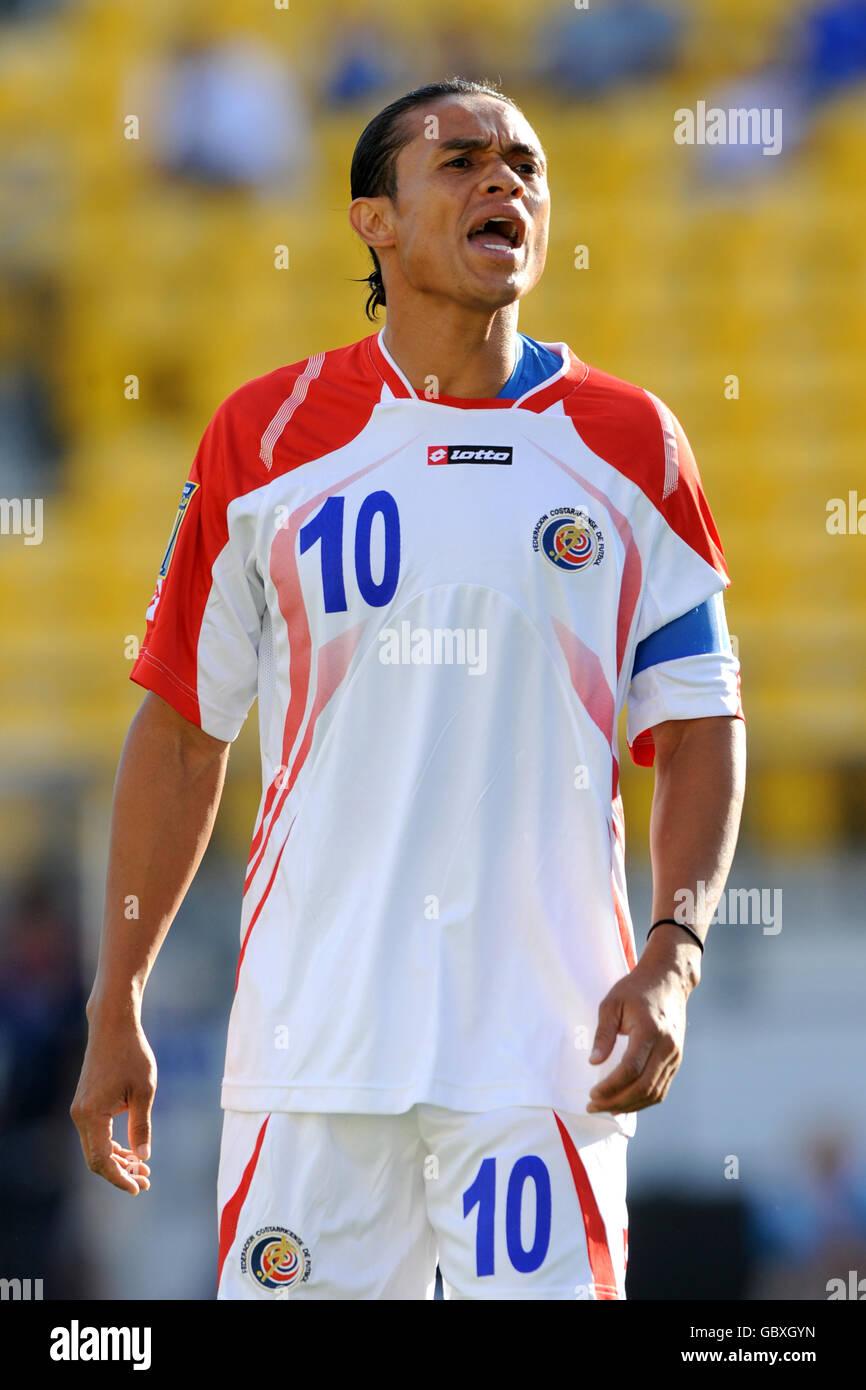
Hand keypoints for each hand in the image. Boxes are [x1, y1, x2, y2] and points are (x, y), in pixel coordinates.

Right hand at [70, 1014, 155, 1193]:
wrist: (113, 1026)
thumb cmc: (132, 1055)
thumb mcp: (144, 1092)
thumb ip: (141, 1126)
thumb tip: (143, 1157)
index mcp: (91, 1114)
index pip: (101, 1160)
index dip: (120, 1178)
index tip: (140, 1187)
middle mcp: (80, 1115)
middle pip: (96, 1158)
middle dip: (120, 1172)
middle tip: (147, 1181)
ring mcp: (80, 1109)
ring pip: (95, 1147)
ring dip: (117, 1160)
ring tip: (143, 1169)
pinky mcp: (86, 1104)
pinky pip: (96, 1134)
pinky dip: (112, 1145)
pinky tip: (132, 1151)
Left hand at [586, 933, 698, 1113]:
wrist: (669, 980)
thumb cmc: (636, 989)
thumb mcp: (612, 1003)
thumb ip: (603, 1034)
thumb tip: (594, 1062)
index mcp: (650, 1031)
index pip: (630, 1069)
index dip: (610, 1087)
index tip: (592, 1093)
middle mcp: (667, 1047)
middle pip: (643, 1087)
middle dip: (617, 1102)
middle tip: (594, 1106)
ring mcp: (675, 1055)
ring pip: (655, 1093)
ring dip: (630, 1106)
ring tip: (607, 1108)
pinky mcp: (676, 1059)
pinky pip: (662, 1088)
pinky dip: (644, 1100)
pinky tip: (626, 1102)